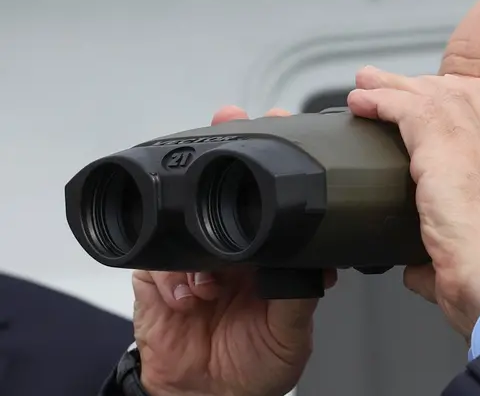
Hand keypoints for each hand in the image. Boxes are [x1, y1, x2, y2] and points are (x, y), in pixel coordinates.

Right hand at [132, 106, 336, 395]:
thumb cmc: (258, 363)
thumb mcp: (292, 330)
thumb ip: (301, 292)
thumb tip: (316, 258)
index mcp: (268, 251)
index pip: (270, 196)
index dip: (273, 158)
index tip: (278, 124)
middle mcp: (231, 246)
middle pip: (221, 187)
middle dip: (222, 151)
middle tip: (230, 122)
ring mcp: (192, 258)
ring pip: (183, 217)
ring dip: (193, 228)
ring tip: (210, 265)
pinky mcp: (156, 277)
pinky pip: (156, 261)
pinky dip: (173, 275)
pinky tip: (190, 296)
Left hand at [347, 66, 479, 336]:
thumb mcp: (473, 261)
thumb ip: (441, 258)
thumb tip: (418, 268)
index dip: (460, 97)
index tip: (434, 95)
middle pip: (458, 93)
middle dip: (420, 84)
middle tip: (387, 83)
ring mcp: (476, 142)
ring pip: (432, 95)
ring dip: (393, 87)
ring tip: (365, 83)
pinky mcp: (447, 146)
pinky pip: (409, 108)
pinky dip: (380, 101)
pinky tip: (361, 102)